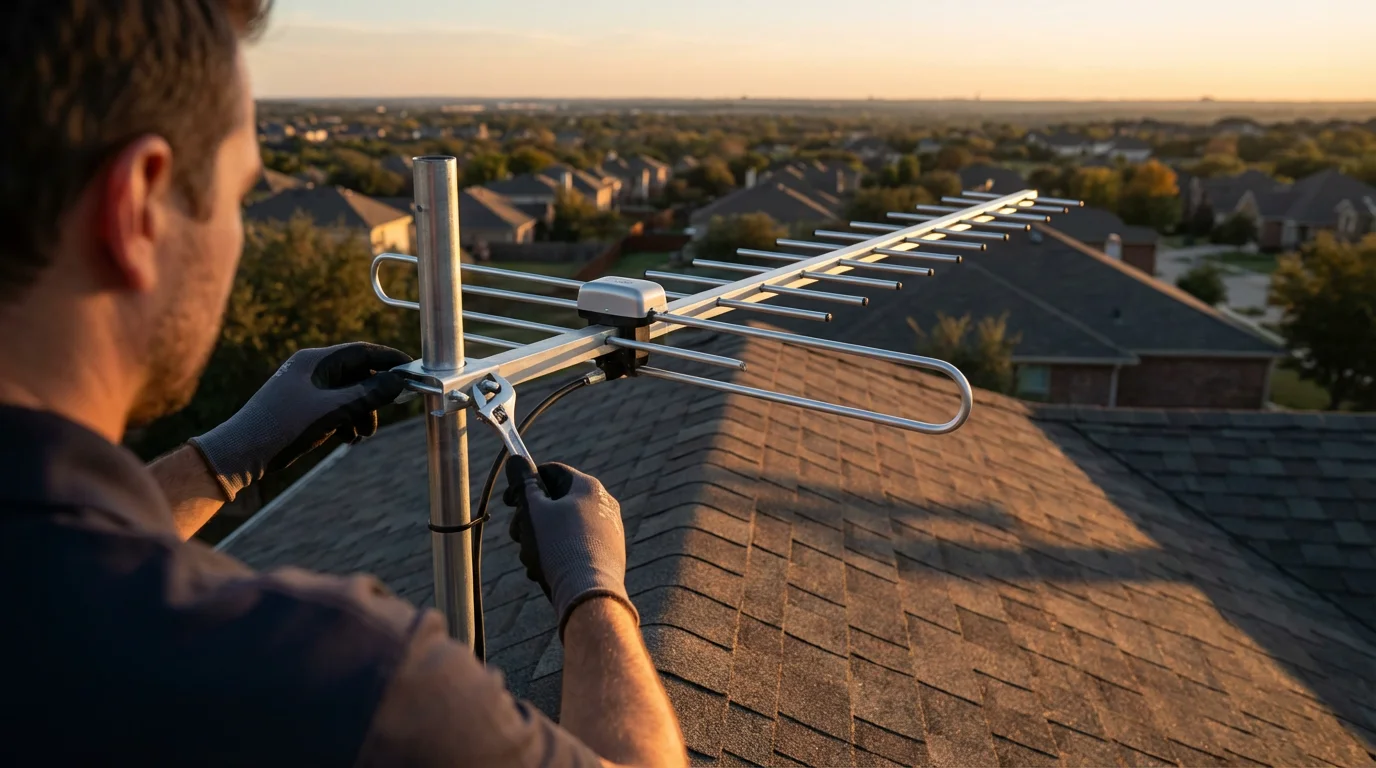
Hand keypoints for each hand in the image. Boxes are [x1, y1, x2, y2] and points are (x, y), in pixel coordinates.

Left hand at [190, 343, 411, 500]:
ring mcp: (306, 388)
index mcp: (315, 361)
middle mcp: (312, 370)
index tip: (413, 372)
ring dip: (363, 412)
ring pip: (349, 394)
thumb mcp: (332, 411)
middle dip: (375, 395)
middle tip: (390, 411)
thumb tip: (399, 381)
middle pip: (358, 374)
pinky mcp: (303, 407)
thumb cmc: (282, 427)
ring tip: (362, 434)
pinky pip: (336, 407)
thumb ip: (368, 395)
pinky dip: (348, 420)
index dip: (390, 361)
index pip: (362, 352)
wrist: (240, 453)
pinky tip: (348, 438)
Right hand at [504, 459, 636, 636]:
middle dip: (529, 519)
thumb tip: (516, 459)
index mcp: (588, 487)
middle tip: (517, 535)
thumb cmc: (559, 547)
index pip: (551, 471)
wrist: (588, 594)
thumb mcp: (534, 511)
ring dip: (539, 541)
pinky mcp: (607, 555)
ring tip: (533, 560)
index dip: (524, 482)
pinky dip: (556, 556)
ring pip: (561, 528)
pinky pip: (574, 547)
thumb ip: (523, 484)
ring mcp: (607, 531)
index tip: (508, 501)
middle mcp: (603, 504)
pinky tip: (545, 573)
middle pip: (555, 502)